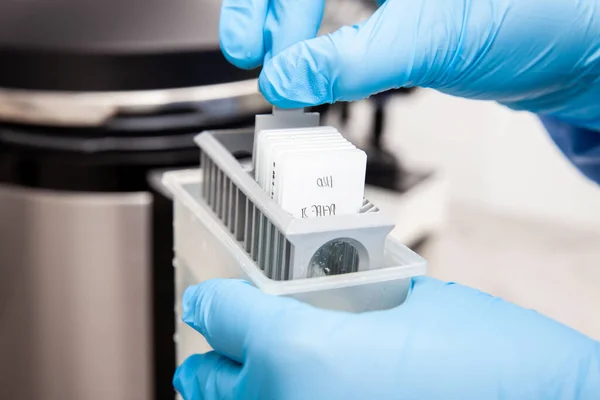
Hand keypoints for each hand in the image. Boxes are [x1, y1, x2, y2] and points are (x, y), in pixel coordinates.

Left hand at [173, 276, 599, 399]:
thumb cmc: (495, 360)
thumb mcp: (409, 302)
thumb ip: (343, 305)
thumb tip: (314, 310)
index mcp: (297, 353)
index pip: (220, 313)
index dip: (212, 300)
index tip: (210, 299)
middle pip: (205, 382)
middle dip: (212, 361)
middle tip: (220, 348)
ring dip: (237, 395)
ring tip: (251, 381)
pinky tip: (300, 397)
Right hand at [220, 0, 599, 129]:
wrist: (576, 47)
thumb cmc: (537, 17)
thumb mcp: (431, 37)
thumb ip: (351, 60)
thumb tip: (286, 75)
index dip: (268, 2)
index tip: (252, 47)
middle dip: (272, 14)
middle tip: (257, 60)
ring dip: (292, 30)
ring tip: (282, 70)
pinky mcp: (399, 6)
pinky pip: (341, 16)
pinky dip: (320, 42)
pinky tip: (314, 64)